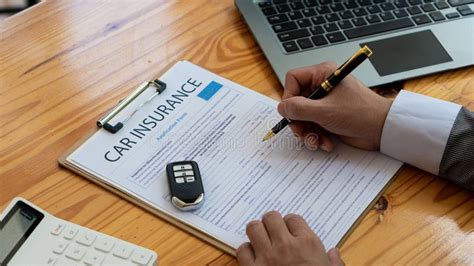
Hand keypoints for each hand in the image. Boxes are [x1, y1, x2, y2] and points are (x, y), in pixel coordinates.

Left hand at [236, 211, 343, 265]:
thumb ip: (334, 263)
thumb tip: (334, 253)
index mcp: (307, 244)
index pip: (293, 218)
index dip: (291, 224)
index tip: (291, 231)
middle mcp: (286, 246)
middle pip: (270, 217)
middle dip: (271, 223)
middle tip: (273, 232)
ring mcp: (267, 257)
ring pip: (253, 227)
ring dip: (256, 232)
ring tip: (261, 240)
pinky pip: (242, 249)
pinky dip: (246, 251)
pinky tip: (254, 257)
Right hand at [277, 62, 391, 150]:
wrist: (383, 130)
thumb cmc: (359, 113)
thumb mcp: (324, 111)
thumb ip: (299, 109)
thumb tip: (281, 108)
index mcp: (323, 74)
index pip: (293, 79)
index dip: (289, 96)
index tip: (290, 112)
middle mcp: (323, 85)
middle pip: (296, 101)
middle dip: (298, 120)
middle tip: (300, 132)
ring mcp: (326, 102)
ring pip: (304, 116)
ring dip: (308, 132)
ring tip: (316, 141)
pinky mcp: (330, 116)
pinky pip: (314, 125)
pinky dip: (317, 136)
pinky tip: (326, 143)